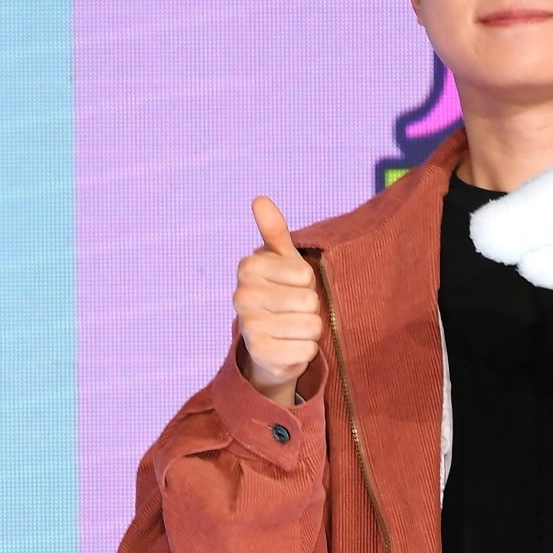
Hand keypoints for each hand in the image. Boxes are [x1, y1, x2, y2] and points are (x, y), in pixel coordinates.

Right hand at [233, 197, 323, 403]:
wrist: (271, 344)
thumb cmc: (283, 295)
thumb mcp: (283, 261)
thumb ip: (274, 231)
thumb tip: (260, 199)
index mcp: (248, 267)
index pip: (304, 274)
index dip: (307, 284)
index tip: (292, 288)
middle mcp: (242, 295)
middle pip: (309, 301)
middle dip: (310, 309)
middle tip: (294, 312)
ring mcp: (249, 326)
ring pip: (311, 326)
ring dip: (309, 331)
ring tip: (292, 329)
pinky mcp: (261, 354)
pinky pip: (307, 350)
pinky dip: (306, 352)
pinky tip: (290, 348)